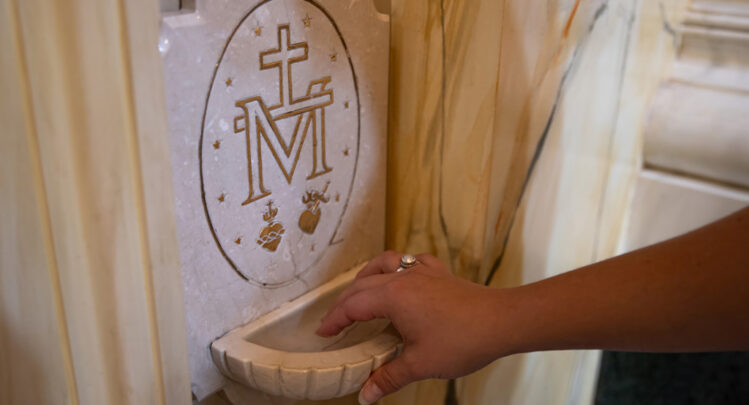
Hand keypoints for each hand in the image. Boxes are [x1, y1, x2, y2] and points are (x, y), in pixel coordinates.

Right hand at [316, 251, 506, 403]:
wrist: (501, 321)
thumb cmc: (463, 339)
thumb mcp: (420, 364)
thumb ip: (389, 377)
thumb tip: (366, 394)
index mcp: (393, 297)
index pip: (352, 305)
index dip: (334, 319)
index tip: (324, 333)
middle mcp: (404, 278)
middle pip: (362, 284)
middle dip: (344, 302)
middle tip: (335, 321)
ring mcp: (423, 272)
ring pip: (385, 263)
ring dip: (367, 275)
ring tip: (359, 290)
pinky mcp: (440, 274)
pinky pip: (412, 261)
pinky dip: (400, 266)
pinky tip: (402, 276)